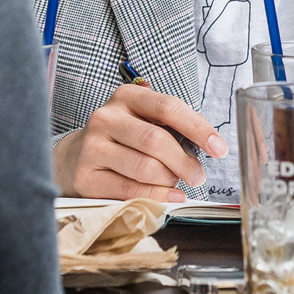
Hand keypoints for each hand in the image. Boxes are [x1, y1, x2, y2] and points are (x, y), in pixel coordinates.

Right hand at [54, 81, 227, 199]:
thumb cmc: (122, 139)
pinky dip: (157, 196)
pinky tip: (170, 196)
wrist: (74, 158)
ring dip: (170, 180)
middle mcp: (106, 118)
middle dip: (185, 162)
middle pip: (156, 141)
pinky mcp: (87, 176)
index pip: (168, 107)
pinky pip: (131, 190)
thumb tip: (209, 145)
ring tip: (176, 183)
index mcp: (126, 97)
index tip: (219, 148)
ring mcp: (93, 147)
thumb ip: (172, 127)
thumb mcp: (143, 121)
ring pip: (145, 168)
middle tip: (199, 176)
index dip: (198, 128)